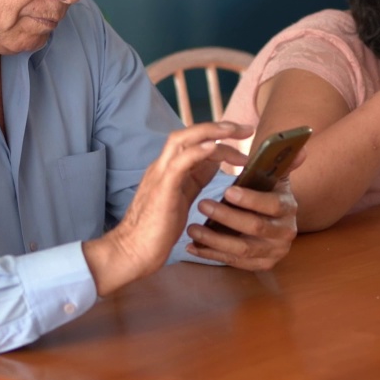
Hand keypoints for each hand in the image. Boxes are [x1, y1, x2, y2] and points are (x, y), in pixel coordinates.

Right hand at [83, 122, 254, 295]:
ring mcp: (160, 175)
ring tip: (236, 132)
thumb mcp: (182, 199)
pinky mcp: (162, 188)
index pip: (194, 143)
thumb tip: (215, 165)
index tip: (243, 139)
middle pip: (189, 133)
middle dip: (219, 127)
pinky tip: (215, 147)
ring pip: (183, 140)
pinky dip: (197, 152)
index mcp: (169, 169)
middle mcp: (163, 166)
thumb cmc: (157, 231)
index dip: (219, 137)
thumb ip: (194, 180)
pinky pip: (180, 163)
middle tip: (246, 129)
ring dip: (212, 133)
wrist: (132, 252)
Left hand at [185, 154, 302, 269]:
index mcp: (289, 208)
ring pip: (242, 249)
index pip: (272, 205)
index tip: (227, 190)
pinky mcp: (260, 266)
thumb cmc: (267, 196)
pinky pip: (234, 263)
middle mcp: (285, 233)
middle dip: (226, 217)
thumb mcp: (276, 180)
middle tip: (202, 205)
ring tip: (192, 229)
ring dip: (214, 239)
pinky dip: (212, 255)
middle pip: (255, 227)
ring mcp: (273, 252)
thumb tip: (300, 149)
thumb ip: (283, 163)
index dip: (250, 199)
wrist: (275, 224)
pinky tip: (193, 247)